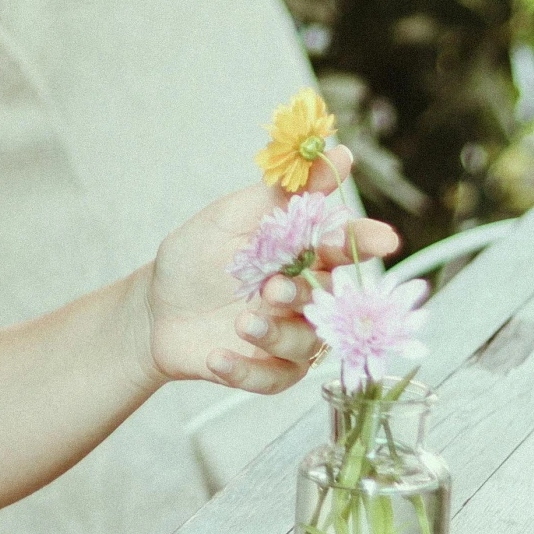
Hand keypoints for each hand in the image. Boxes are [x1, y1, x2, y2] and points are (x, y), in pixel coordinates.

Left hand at [137, 146, 397, 393]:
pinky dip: (247, 371)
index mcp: (301, 254)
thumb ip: (282, 193)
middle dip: (305, 294)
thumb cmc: (194, 257)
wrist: (152, 309)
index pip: (342, 245)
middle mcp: (305, 296)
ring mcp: (290, 336)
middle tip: (274, 289)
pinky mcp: (268, 371)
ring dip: (276, 335)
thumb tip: (340, 153)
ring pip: (308, 344)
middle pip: (330, 299)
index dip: (363, 240)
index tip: (381, 237)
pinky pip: (275, 379)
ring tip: (242, 322)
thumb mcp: (231, 217)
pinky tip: (217, 356)